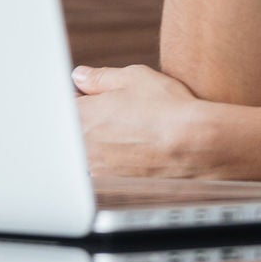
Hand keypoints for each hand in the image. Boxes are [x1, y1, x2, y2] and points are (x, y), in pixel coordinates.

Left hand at [74, 63, 209, 176]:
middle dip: (92, 122)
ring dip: (104, 144)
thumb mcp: (134, 78)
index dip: (82, 100)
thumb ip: (100, 78)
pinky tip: (141, 152)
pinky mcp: (113, 185)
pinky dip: (118, 162)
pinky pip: (106, 171)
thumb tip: (81, 76)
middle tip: (122, 115)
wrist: (196, 145)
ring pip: (90, 153)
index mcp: (82, 115)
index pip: (64, 106)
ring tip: (135, 135)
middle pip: (76, 131)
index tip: (97, 98)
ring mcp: (96, 168)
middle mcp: (82, 145)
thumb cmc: (167, 109)